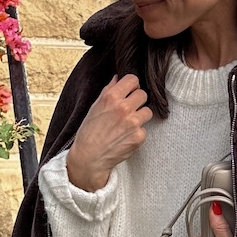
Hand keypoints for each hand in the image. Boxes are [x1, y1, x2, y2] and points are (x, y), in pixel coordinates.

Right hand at [66, 74, 150, 191]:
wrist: (89, 157)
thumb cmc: (89, 132)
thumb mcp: (95, 107)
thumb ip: (109, 91)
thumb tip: (118, 78)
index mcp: (111, 97)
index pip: (132, 80)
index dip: (131, 85)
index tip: (129, 91)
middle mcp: (124, 108)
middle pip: (143, 94)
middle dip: (136, 100)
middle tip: (128, 109)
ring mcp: (133, 123)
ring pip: (147, 111)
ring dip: (140, 116)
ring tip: (127, 124)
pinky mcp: (139, 136)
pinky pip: (144, 129)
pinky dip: (137, 132)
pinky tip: (126, 136)